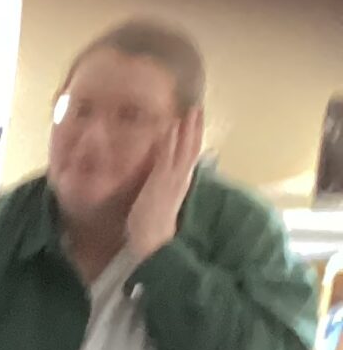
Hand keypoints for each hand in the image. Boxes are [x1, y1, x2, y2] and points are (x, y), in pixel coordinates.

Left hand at [125, 109, 203, 265]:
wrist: (152, 242)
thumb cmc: (153, 225)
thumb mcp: (162, 201)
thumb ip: (165, 188)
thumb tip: (164, 178)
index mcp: (182, 182)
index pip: (191, 154)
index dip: (195, 137)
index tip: (197, 119)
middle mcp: (181, 178)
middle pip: (192, 147)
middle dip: (196, 127)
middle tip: (197, 107)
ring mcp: (173, 179)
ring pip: (184, 148)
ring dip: (187, 128)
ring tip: (190, 110)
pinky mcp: (162, 182)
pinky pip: (168, 156)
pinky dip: (171, 140)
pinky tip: (172, 126)